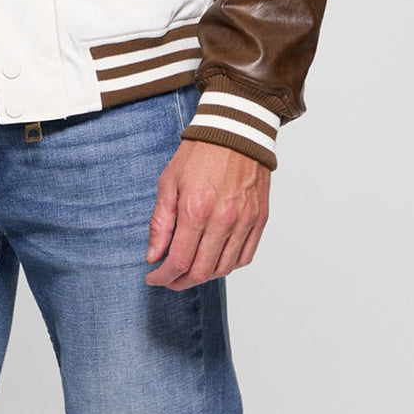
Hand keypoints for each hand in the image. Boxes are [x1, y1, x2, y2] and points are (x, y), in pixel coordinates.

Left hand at [145, 140, 269, 289]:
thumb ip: (160, 222)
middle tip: (168, 279)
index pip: (178, 261)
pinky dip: (227, 266)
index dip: (163, 277)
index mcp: (196, 209)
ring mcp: (244, 221)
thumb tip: (153, 255)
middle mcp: (223, 220)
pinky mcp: (259, 219)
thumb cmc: (200, 153)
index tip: (153, 278)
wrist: (235, 130)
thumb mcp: (168, 182)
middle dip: (179, 282)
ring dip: (203, 277)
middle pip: (201, 272)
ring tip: (188, 270)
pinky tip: (213, 259)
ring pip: (224, 269)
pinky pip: (244, 257)